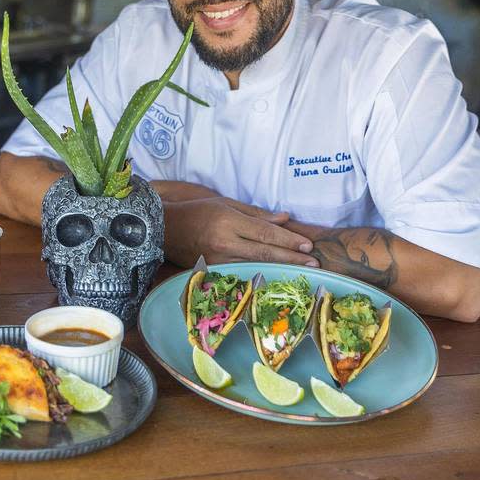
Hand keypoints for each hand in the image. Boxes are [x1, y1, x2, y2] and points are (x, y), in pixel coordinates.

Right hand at [162, 197, 317, 267]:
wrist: (164, 230)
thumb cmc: (197, 212)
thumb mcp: (225, 204)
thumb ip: (256, 214)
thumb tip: (285, 218)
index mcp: (228, 222)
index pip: (265, 233)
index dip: (288, 240)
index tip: (308, 245)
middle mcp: (225, 243)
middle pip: (265, 252)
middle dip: (291, 257)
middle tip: (314, 262)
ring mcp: (220, 260)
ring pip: (257, 264)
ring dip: (281, 267)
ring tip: (303, 269)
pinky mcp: (216, 271)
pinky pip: (244, 271)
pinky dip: (263, 272)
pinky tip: (278, 274)